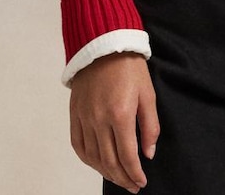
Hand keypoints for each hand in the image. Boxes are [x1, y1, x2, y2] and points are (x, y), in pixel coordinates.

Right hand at [69, 52, 158, 192]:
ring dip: (106, 172)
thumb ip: (150, 126)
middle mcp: (99, 120)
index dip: (135, 173)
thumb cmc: (129, 66)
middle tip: (132, 185)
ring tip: (118, 177)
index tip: (141, 182)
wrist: (104, 44)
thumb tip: (148, 153)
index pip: (127, 156)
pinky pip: (78, 145)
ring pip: (92, 157)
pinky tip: (97, 164)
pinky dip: (88, 159)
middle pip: (109, 161)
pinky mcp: (74, 114)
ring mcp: (84, 117)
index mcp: (120, 114)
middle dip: (122, 178)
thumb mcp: (148, 93)